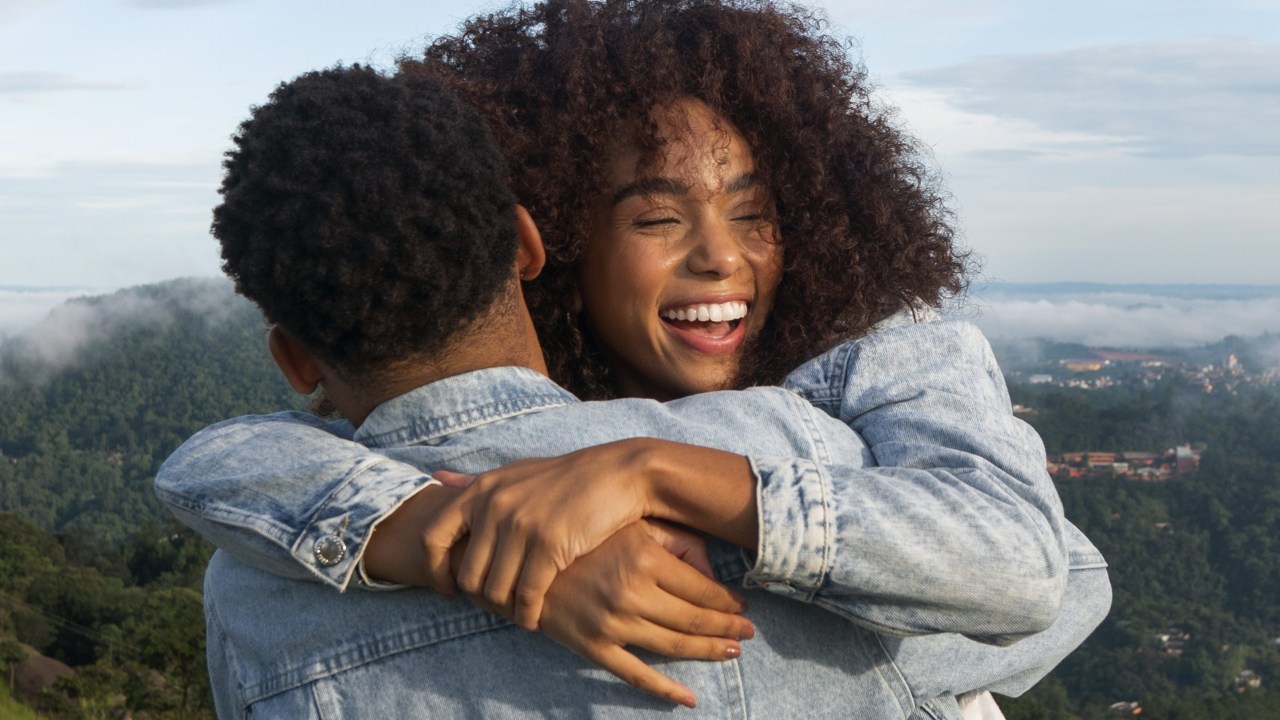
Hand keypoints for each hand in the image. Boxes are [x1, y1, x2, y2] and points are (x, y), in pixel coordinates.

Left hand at [421, 440, 658, 628]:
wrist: (619, 475)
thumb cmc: (566, 478)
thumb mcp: (516, 472)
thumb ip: (475, 482)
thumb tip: (435, 477)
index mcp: (481, 489)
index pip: (433, 536)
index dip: (435, 570)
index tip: (448, 589)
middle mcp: (494, 506)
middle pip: (468, 574)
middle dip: (482, 598)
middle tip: (499, 606)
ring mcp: (521, 525)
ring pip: (496, 591)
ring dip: (507, 610)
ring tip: (518, 612)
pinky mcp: (549, 545)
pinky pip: (526, 595)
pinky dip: (528, 614)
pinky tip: (536, 617)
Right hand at [534, 520, 753, 707]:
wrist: (525, 559)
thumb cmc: (587, 536)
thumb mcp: (635, 524)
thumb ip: (678, 541)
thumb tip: (711, 569)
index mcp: (644, 559)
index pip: (702, 589)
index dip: (728, 601)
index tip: (743, 606)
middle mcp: (631, 593)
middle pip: (693, 621)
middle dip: (727, 629)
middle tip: (749, 633)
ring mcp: (611, 624)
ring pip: (674, 647)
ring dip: (708, 652)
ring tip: (731, 652)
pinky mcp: (592, 646)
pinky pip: (635, 676)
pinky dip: (665, 691)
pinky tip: (689, 699)